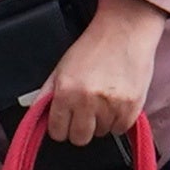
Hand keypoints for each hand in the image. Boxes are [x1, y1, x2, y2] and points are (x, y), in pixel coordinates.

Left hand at [39, 0, 165, 143]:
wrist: (124, 31)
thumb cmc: (93, 47)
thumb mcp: (61, 68)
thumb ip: (47, 95)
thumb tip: (36, 116)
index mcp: (67, 92)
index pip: (57, 132)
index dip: (60, 127)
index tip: (64, 122)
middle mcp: (88, 101)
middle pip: (80, 138)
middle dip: (79, 128)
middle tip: (84, 113)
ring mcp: (112, 105)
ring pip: (101, 133)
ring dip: (101, 121)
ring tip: (103, 99)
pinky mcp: (133, 106)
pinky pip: (121, 129)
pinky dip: (118, 120)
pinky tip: (116, 102)